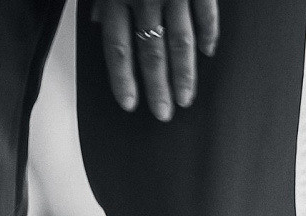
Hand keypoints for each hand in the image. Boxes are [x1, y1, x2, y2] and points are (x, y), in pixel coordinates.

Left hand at [92, 0, 218, 118]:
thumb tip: (97, 20)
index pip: (118, 48)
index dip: (122, 79)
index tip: (129, 104)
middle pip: (151, 52)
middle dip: (158, 87)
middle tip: (163, 113)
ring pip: (179, 40)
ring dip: (183, 73)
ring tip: (185, 97)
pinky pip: (205, 12)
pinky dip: (208, 33)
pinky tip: (207, 52)